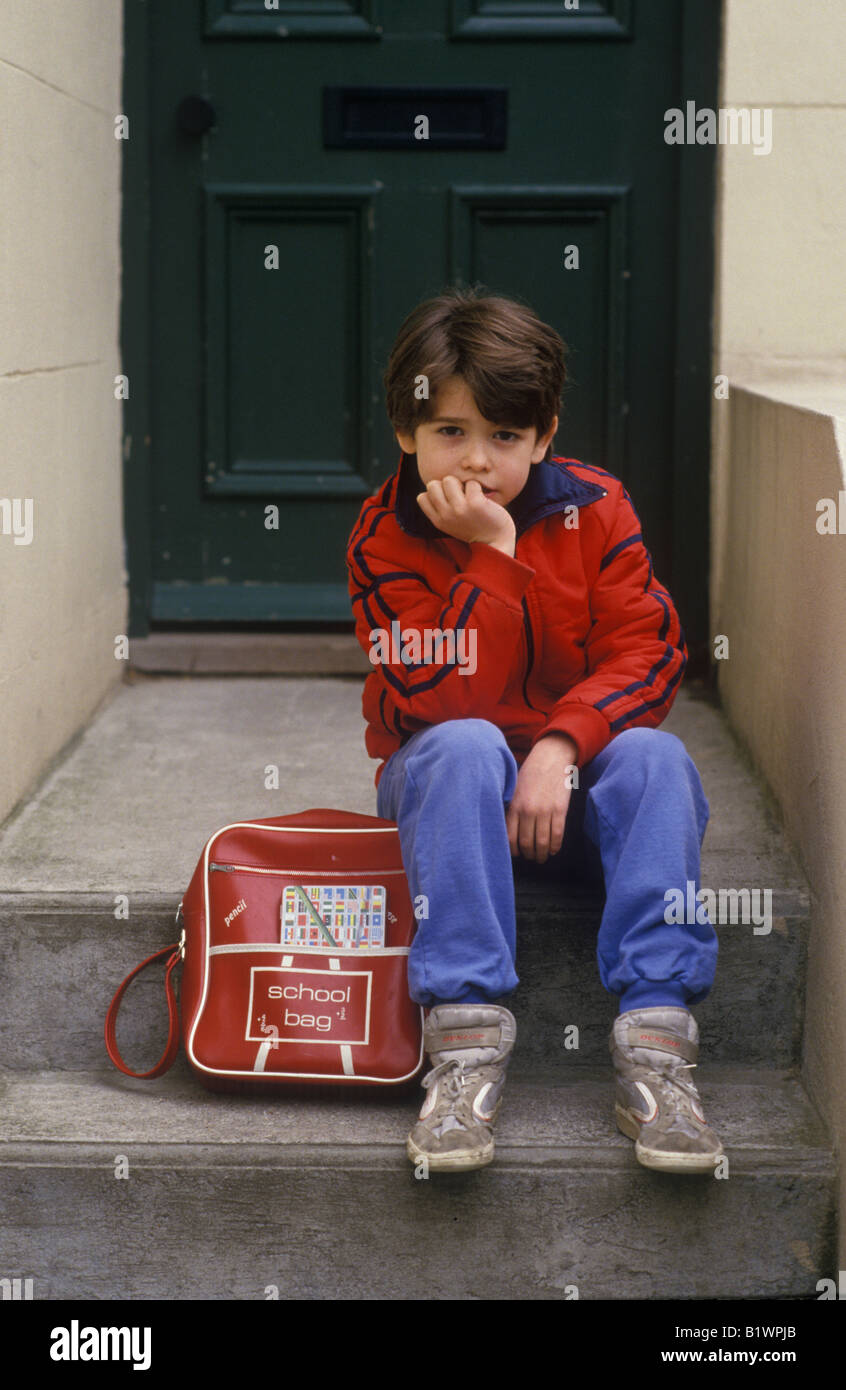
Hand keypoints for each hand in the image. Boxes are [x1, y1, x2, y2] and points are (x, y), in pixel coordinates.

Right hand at [416, 476, 515, 553]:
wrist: (495, 543)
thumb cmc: (474, 528)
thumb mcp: (451, 523)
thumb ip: (441, 509)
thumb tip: (435, 484)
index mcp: (438, 521)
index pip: (422, 497)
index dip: (435, 494)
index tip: (448, 500)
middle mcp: (446, 515)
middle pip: (432, 484)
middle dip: (445, 485)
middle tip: (459, 495)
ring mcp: (460, 509)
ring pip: (449, 480)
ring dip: (461, 483)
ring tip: (469, 495)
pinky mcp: (475, 503)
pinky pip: (471, 483)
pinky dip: (477, 487)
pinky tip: (482, 498)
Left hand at [506, 734, 578, 862]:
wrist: (551, 757)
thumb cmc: (531, 773)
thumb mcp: (514, 789)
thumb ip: (511, 808)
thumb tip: (508, 831)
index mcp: (515, 806)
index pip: (510, 837)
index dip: (513, 851)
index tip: (517, 854)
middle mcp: (528, 810)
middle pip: (526, 843)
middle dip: (529, 855)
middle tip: (531, 858)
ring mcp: (545, 810)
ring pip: (542, 842)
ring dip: (542, 854)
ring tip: (542, 858)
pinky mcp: (560, 809)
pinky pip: (557, 834)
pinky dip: (555, 846)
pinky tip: (554, 850)